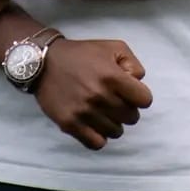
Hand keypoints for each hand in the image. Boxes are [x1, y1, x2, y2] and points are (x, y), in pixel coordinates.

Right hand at [34, 38, 152, 149]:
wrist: (45, 62)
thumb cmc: (82, 53)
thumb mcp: (112, 47)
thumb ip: (133, 64)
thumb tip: (138, 82)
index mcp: (112, 76)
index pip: (145, 100)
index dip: (139, 96)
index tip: (129, 91)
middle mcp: (100, 96)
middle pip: (132, 118)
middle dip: (126, 108)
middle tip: (114, 99)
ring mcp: (84, 112)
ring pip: (116, 132)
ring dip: (112, 122)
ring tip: (102, 110)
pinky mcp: (70, 124)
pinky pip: (97, 144)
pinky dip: (99, 136)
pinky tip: (93, 123)